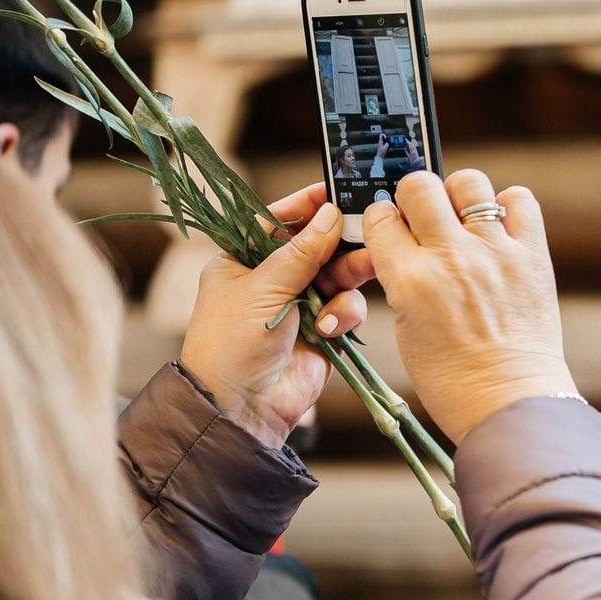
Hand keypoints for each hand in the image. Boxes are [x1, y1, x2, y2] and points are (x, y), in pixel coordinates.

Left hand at [179, 184, 369, 448]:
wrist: (240, 408)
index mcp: (243, 261)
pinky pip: (346, 309)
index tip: (335, 191)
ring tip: (359, 274)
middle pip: (317, 247)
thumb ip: (302, 251)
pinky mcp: (323, 333)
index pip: (277, 222)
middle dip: (340, 242)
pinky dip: (344, 314)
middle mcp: (272, 281)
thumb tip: (329, 213)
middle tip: (368, 231)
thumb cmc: (232, 343)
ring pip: (339, 276)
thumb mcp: (263, 287)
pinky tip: (331, 327)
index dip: (305, 207)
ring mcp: (300, 307)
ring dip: (347, 277)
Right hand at [358, 169, 576, 442]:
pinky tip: (501, 230)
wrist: (509, 402)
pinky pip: (520, 200)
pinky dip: (508, 207)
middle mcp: (450, 258)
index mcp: (410, 281)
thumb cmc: (452, 379)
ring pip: (469, 182)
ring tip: (465, 222)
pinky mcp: (532, 256)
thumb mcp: (406, 329)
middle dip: (414, 196)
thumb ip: (402, 279)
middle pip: (419, 185)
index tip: (391, 226)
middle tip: (425, 218)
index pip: (380, 217)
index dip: (382, 218)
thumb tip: (406, 243)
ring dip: (460, 196)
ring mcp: (494, 253)